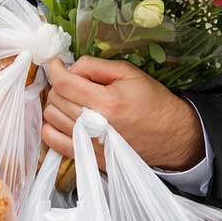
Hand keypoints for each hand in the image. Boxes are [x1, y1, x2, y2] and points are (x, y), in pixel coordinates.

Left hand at [42, 56, 204, 171]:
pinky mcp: (88, 157)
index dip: (55, 69)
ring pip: (51, 117)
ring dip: (56, 103)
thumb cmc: (151, 100)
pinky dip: (52, 126)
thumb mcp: (129, 73)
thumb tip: (70, 67)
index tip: (56, 63)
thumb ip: (95, 66)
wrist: (170, 135)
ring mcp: (89, 145)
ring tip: (72, 97)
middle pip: (56, 99)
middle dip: (59, 84)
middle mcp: (94, 126)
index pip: (65, 84)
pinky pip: (53, 141)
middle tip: (72, 79)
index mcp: (106, 102)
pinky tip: (64, 117)